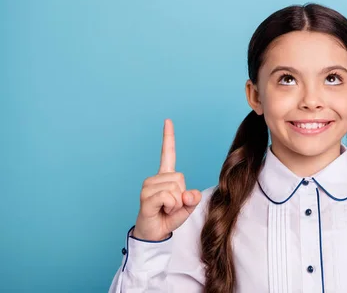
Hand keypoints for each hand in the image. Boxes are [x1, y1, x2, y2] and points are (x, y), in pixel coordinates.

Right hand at [133, 119, 202, 240]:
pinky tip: (161, 211)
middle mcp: (155, 178)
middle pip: (180, 178)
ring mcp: (148, 186)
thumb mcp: (186, 208)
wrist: (155, 234)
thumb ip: (192, 199)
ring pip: (175, 189)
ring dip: (176, 204)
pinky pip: (169, 197)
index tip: (167, 121)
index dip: (168, 137)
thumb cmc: (168, 218)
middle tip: (170, 206)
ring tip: (165, 209)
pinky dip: (171, 207)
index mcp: (165, 176)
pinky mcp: (146, 197)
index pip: (168, 153)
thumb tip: (189, 195)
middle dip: (181, 196)